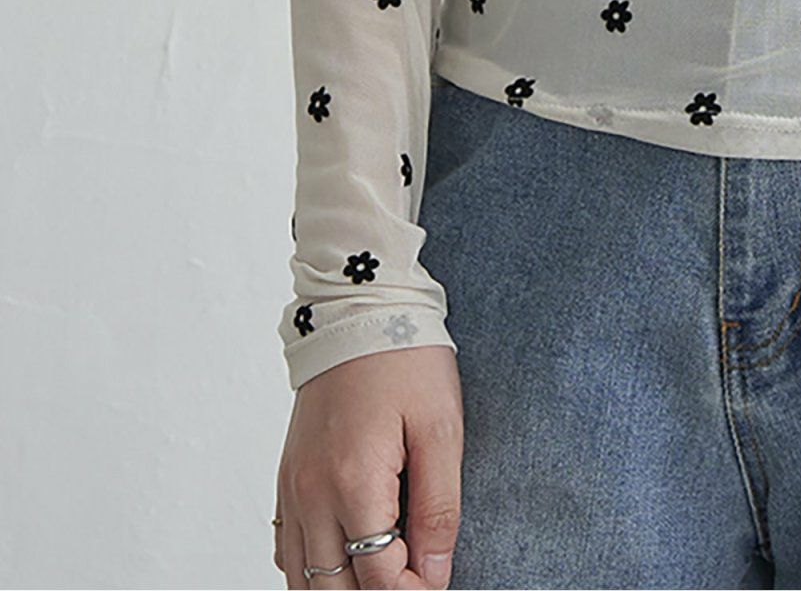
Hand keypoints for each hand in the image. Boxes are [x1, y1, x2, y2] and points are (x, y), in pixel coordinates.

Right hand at [274, 344, 462, 589]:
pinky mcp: (286, 478)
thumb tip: (434, 574)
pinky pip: (286, 550)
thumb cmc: (407, 361)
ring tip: (385, 570)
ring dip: (342, 588)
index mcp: (353, 482)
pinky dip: (313, 569)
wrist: (359, 310)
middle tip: (414, 575)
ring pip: (302, 580)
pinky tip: (347, 558)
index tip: (438, 580)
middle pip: (334, 589)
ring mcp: (292, 488)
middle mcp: (311, 494)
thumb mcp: (441, 430)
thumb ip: (439, 509)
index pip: (376, 578)